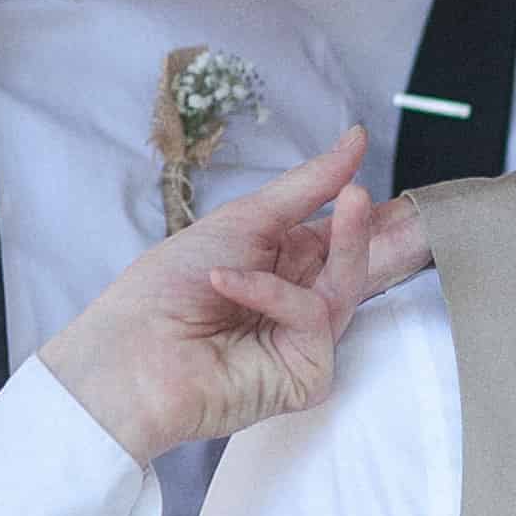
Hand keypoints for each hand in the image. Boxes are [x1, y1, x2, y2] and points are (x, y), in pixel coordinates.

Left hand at [40, 127, 425, 461]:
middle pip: (354, 264)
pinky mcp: (305, 376)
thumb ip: (309, 184)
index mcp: (278, 266)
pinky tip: (229, 283)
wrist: (129, 351)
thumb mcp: (244, 218)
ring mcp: (301, 343)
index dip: (363, 214)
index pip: (336, 237)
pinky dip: (273, 294)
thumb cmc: (168, 287)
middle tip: (385, 196)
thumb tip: (356, 139)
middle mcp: (293, 304)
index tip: (381, 181)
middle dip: (374, 230)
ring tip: (350, 202)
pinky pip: (313, 319)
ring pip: (346, 287)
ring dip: (346, 243)